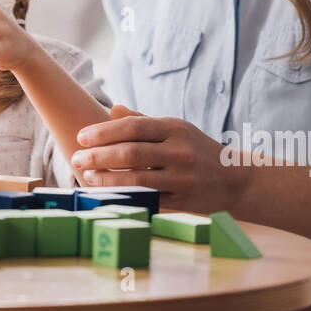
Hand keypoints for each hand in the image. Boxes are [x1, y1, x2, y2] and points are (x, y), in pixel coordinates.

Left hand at [70, 106, 243, 212]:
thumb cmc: (197, 149)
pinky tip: (107, 193)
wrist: (235, 179)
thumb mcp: (175, 129)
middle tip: (76, 157)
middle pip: (130, 153)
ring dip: (107, 178)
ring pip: (137, 179)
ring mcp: (182, 178)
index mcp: (175, 128)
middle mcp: (180, 151)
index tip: (81, 137)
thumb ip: (143, 121)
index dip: (103, 132)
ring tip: (87, 176)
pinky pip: (147, 199)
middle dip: (99, 156)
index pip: (132, 127)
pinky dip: (124, 196)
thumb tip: (112, 109)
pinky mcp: (182, 200)